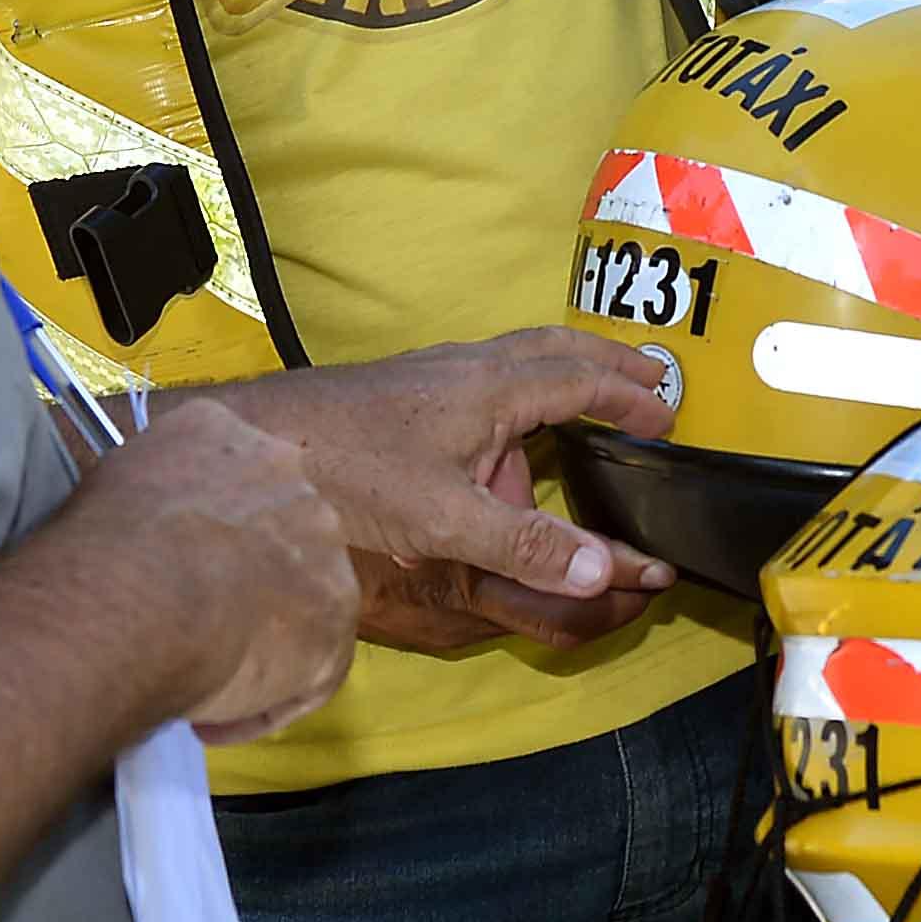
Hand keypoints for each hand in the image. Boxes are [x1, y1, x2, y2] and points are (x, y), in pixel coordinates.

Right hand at [50, 398, 358, 742]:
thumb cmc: (101, 540)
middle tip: (187, 631)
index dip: (206, 538)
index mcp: (230, 437)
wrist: (138, 587)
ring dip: (255, 648)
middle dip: (241, 586)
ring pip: (297, 605)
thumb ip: (148, 499)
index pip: (234, 482)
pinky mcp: (333, 618)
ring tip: (195, 687)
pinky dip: (260, 706)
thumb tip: (146, 540)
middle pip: (278, 537)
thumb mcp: (113, 484)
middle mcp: (290, 480)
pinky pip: (307, 672)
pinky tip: (208, 721)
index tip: (172, 577)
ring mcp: (322, 548)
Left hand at [212, 333, 681, 647]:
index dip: (629, 395)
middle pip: (553, 348)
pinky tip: (491, 448)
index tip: (668, 412)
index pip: (580, 380)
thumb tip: (605, 573)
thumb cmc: (345, 470)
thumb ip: (526, 546)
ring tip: (578, 423)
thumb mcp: (445, 518)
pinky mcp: (399, 394)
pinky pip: (476, 384)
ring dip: (554, 381)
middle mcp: (463, 367)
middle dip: (604, 362)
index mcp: (490, 386)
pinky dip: (510, 402)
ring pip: (511, 363)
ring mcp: (428, 376)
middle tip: (647, 377)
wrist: (252, 442)